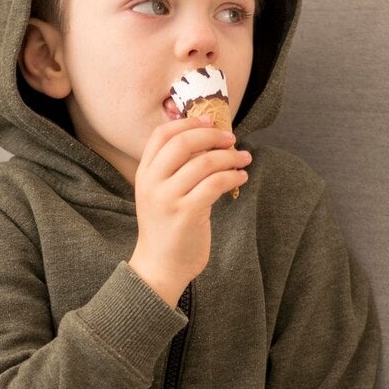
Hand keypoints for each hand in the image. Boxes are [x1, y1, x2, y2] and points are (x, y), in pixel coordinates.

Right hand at [126, 113, 250, 306]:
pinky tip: (241, 177)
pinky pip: (216, 183)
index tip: (210, 121)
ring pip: (204, 162)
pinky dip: (233, 175)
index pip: (161, 135)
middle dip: (212, 136)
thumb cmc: (166, 230)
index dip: (187, 123)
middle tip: (232, 139)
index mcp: (144, 174)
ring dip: (230, 157)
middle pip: (184, 143)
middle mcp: (152, 183)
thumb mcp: (159, 195)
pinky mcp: (187, 213)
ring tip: (244, 159)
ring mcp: (168, 198)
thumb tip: (205, 141)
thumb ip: (173, 170)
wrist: (160, 267)